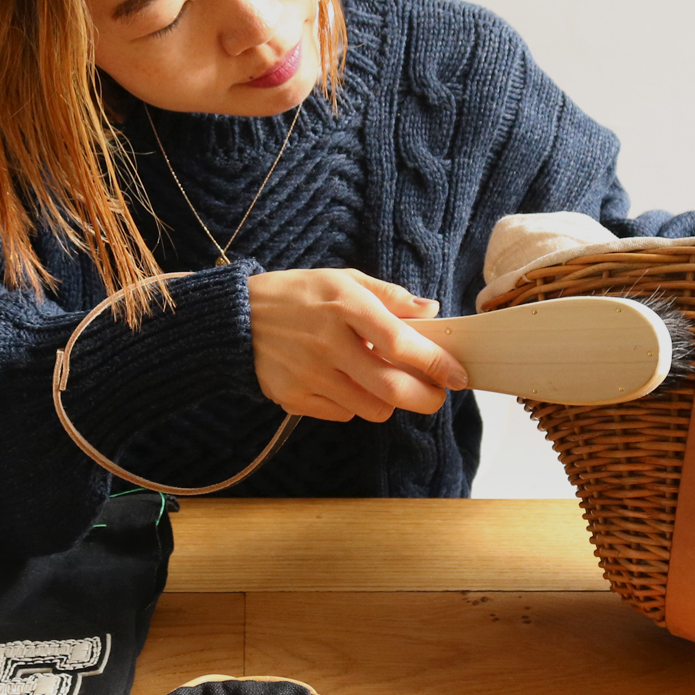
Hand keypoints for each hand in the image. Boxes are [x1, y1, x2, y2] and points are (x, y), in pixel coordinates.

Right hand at [245, 268, 469, 421]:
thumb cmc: (298, 295)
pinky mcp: (294, 398)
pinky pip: (343, 414)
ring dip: (389, 401)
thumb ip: (390, 296)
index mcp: (344, 306)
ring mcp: (309, 375)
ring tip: (384, 382)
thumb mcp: (343, 279)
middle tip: (436, 395)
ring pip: (372, 408)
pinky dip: (355, 404)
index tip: (457, 376)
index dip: (436, 363)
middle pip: (392, 388)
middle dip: (426, 398)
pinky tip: (346, 383)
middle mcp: (327, 343)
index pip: (401, 343)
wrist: (237, 318)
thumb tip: (432, 310)